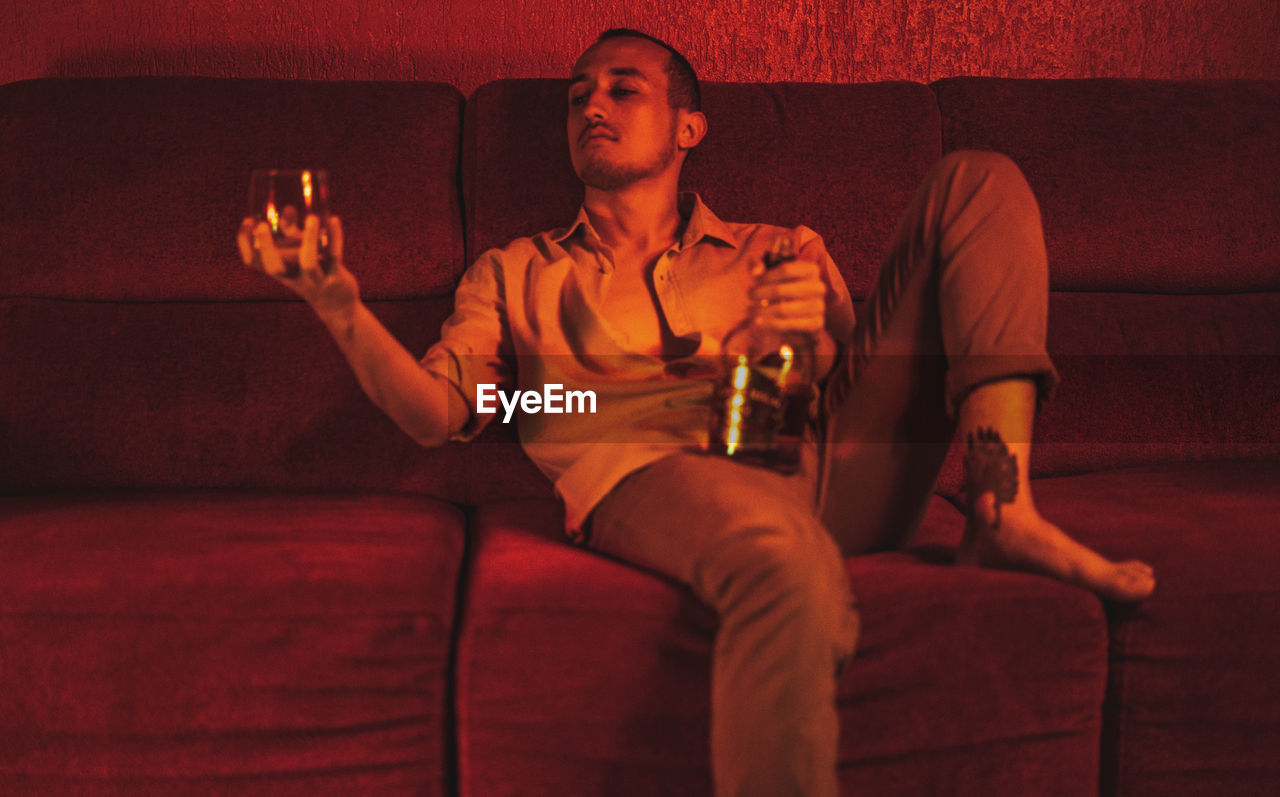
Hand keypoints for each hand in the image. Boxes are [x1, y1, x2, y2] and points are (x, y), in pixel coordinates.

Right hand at [237, 213, 359, 324]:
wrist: (337, 306)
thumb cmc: (313, 274)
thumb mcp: (298, 256)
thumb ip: (291, 233)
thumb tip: (288, 208)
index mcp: (280, 272)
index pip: (253, 261)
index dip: (245, 243)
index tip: (248, 221)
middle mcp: (294, 278)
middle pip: (274, 267)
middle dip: (266, 246)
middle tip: (261, 224)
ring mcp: (315, 280)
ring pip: (309, 263)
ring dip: (309, 238)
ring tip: (311, 217)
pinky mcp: (336, 277)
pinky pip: (334, 256)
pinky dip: (334, 237)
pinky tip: (333, 219)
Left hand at [747, 257, 826, 333]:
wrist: (799, 318)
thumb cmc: (784, 289)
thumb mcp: (772, 273)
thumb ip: (760, 266)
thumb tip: (754, 271)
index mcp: (811, 270)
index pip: (786, 269)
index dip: (766, 276)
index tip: (754, 282)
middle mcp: (818, 287)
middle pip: (781, 290)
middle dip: (760, 293)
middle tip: (749, 296)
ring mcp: (819, 306)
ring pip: (782, 309)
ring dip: (761, 311)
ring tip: (749, 311)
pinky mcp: (815, 324)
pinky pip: (787, 325)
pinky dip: (769, 324)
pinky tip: (758, 323)